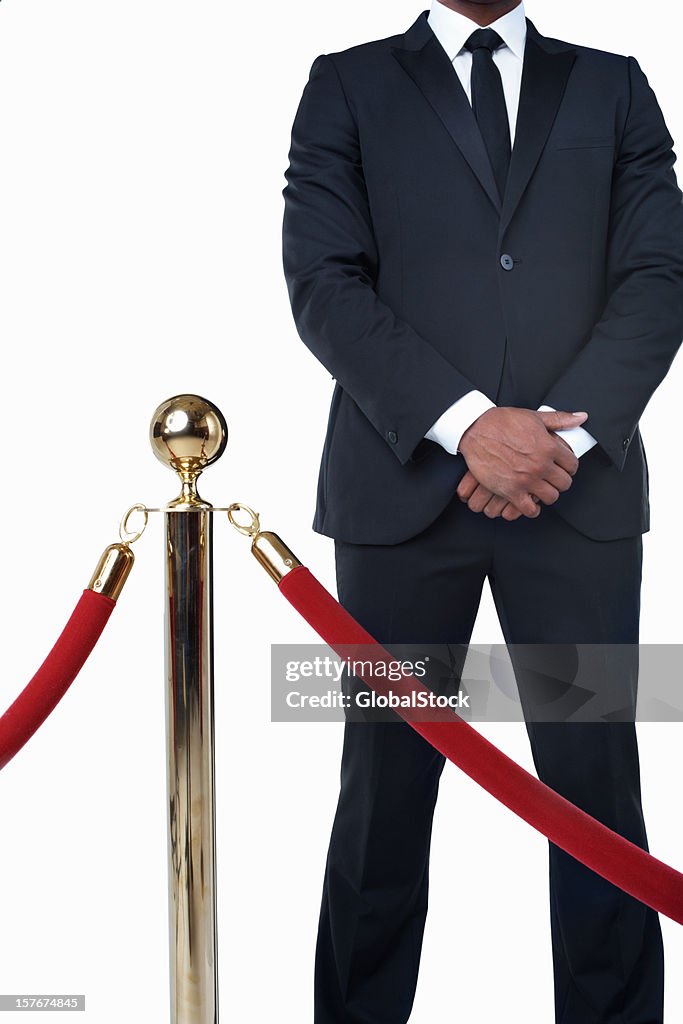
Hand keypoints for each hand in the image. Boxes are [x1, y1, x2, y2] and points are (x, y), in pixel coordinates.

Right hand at [457, 408, 587, 517]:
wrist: (476, 430)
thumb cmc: (502, 422)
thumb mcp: (534, 417)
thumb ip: (560, 419)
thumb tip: (581, 417)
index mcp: (549, 447)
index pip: (572, 464)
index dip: (569, 467)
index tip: (563, 468)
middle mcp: (540, 465)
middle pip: (564, 483)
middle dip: (560, 482)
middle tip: (552, 479)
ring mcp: (526, 480)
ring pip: (551, 497)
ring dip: (548, 495)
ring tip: (541, 490)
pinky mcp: (511, 490)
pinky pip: (529, 509)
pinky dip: (532, 509)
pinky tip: (529, 502)